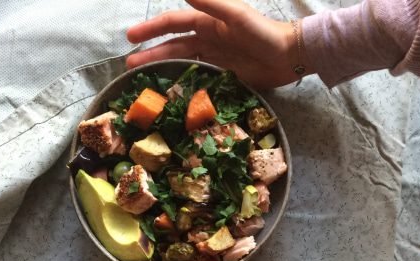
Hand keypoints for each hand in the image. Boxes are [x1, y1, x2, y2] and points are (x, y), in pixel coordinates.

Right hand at [126, 0, 307, 87]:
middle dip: (151, 52)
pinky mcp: (224, 75)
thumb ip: (211, 2)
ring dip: (163, 68)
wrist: (290, 57)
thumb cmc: (264, 33)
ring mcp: (216, 57)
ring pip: (182, 62)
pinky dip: (184, 82)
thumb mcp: (236, 15)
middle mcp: (208, 38)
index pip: (173, 23)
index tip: (131, 37)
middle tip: (129, 65)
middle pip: (173, 45)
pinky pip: (198, 78)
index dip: (151, 29)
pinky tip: (172, 92)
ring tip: (143, 79)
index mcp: (208, 22)